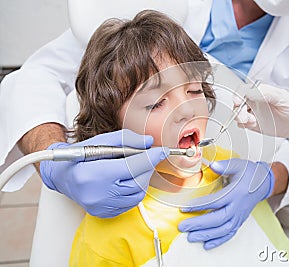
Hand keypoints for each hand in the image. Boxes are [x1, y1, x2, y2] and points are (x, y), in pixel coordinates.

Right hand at [40, 129, 167, 217]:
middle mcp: (97, 195)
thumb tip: (148, 142)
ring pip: (137, 194)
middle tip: (146, 157)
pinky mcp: (105, 213)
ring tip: (134, 167)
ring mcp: (101, 207)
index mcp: (93, 175)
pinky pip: (131, 203)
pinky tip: (127, 180)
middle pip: (137, 182)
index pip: (131, 167)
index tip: (162, 151)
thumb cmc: (80, 156)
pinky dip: (134, 189)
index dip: (150, 158)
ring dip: (142, 178)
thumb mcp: (101, 141)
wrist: (61, 176)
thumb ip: (126, 139)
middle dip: (146, 167)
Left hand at [178, 158, 273, 248]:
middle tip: (183, 226)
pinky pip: (229, 234)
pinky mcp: (239, 221)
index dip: (199, 205)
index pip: (215, 201)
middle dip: (199, 224)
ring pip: (222, 230)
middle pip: (217, 219)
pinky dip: (218, 241)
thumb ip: (225, 166)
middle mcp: (237, 207)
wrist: (264, 183)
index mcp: (236, 193)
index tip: (185, 207)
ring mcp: (239, 216)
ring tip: (191, 237)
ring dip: (206, 235)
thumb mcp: (238, 165)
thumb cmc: (250, 174)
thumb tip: (213, 165)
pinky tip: (207, 245)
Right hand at [234, 83, 288, 146]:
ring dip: (241, 118)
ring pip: (239, 114)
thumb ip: (264, 93)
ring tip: (252, 121)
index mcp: (260, 92)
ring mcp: (254, 113)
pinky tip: (254, 124)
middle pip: (238, 104)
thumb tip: (249, 92)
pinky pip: (243, 124)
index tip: (237, 102)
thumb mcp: (280, 97)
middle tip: (244, 116)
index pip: (243, 91)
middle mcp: (255, 102)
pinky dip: (244, 125)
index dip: (237, 96)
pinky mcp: (254, 124)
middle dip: (238, 110)